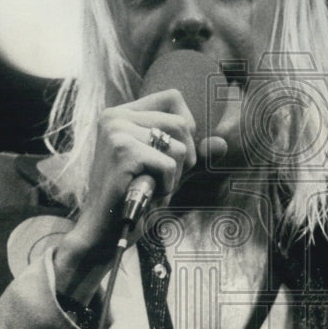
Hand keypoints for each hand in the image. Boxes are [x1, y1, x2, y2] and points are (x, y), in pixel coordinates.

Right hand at [54, 89, 223, 301]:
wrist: (104, 231)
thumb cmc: (133, 200)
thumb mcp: (166, 171)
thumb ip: (191, 155)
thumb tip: (224, 144)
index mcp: (121, 114)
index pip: (173, 97)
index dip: (186, 125)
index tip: (173, 154)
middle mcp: (116, 116)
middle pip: (181, 124)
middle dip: (184, 158)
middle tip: (162, 179)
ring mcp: (117, 131)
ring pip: (178, 146)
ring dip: (174, 176)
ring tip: (152, 188)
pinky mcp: (123, 150)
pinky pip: (169, 165)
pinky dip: (166, 186)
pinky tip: (147, 194)